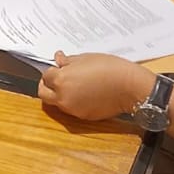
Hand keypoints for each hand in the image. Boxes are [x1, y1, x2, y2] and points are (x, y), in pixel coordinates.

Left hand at [38, 51, 152, 120]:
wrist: (129, 87)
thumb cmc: (111, 69)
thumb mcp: (86, 58)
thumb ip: (68, 61)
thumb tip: (59, 59)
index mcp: (61, 80)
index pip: (46, 75)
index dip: (52, 70)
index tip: (58, 68)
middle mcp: (63, 97)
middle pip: (43, 94)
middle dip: (47, 85)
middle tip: (56, 79)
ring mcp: (72, 109)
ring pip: (56, 103)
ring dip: (59, 95)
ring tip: (73, 85)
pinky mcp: (83, 116)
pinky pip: (71, 109)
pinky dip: (73, 102)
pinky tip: (84, 93)